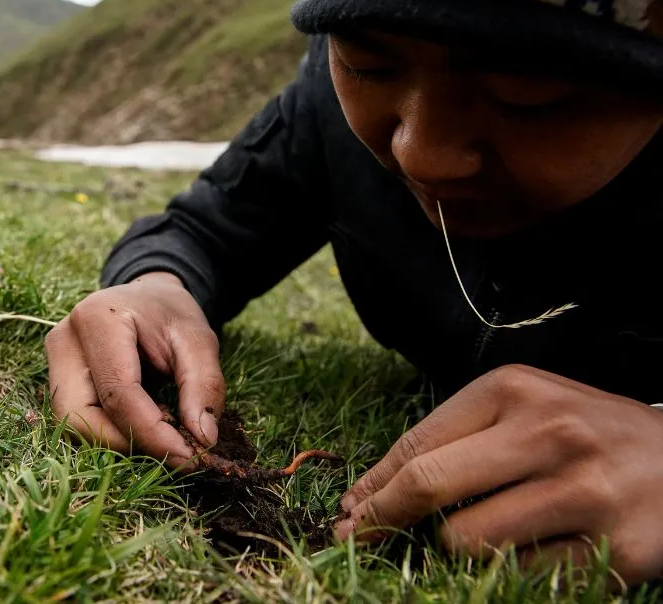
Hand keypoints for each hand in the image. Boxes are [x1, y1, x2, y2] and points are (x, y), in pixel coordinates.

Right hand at [45, 272, 225, 468]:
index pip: (118, 393)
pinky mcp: (56, 379)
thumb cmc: (171, 314)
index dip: (152, 433)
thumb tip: (203, 439)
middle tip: (174, 449)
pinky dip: (111, 433)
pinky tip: (143, 425)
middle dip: (127, 443)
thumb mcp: (199, 341)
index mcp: (97, 319)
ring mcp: (54, 361)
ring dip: (118, 441)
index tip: (189, 456)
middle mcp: (64, 340)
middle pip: (80, 416)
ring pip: (73, 425)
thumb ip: (204, 386)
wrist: (148, 297)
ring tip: (161, 433)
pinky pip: (77, 420)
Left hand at [336, 365, 662, 584]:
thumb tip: (376, 492)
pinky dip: (509, 570)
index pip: (419, 442)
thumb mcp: (523, 410)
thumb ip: (456, 439)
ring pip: (467, 540)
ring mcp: (585, 490)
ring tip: (481, 534)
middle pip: (429, 485)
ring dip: (454, 549)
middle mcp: (549, 432)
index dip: (373, 484)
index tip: (349, 511)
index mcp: (515, 390)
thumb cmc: (586, 432)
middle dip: (381, 518)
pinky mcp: (617, 549)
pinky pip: (522, 575)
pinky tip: (530, 550)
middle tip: (357, 536)